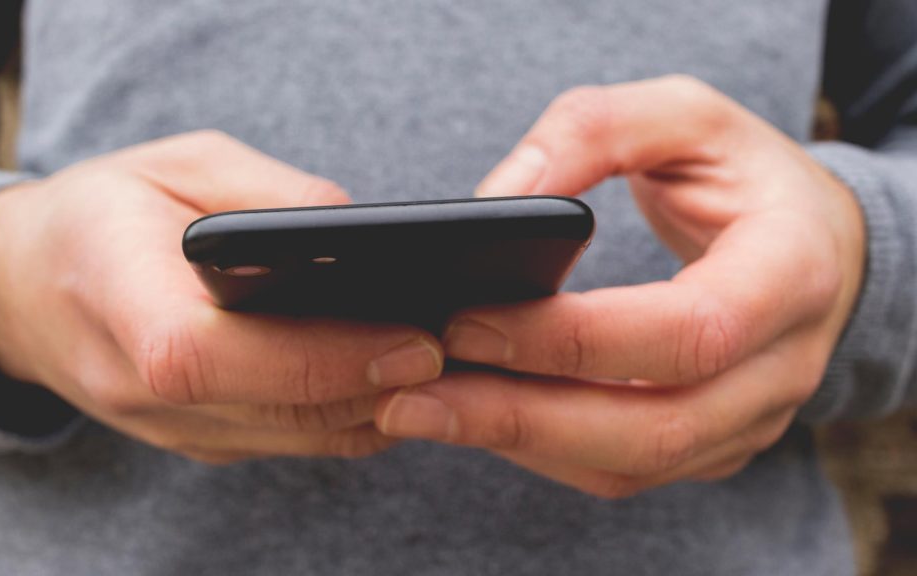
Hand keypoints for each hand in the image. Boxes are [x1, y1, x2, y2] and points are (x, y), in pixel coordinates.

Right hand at [0, 131, 442, 463]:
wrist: (27, 283)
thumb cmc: (104, 210)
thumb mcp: (180, 164)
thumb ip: (267, 194)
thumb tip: (357, 230)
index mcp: (117, 299)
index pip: (212, 356)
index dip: (318, 357)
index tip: (410, 340)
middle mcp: (136, 386)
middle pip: (275, 408)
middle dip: (377, 384)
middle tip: (458, 347)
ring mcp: (166, 427)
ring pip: (294, 438)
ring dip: (376, 407)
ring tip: (444, 362)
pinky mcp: (197, 440)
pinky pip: (288, 440)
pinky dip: (348, 415)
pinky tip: (392, 377)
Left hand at [375, 76, 864, 496]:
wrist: (814, 240)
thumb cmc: (744, 172)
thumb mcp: (682, 115)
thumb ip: (591, 133)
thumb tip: (495, 201)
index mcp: (792, 272)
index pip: (686, 332)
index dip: (571, 338)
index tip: (465, 319)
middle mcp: (783, 365)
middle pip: (652, 426)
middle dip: (521, 416)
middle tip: (413, 394)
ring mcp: (750, 419)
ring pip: (629, 464)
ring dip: (517, 443)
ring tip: (422, 410)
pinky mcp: (711, 444)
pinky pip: (621, 471)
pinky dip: (540, 451)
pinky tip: (476, 416)